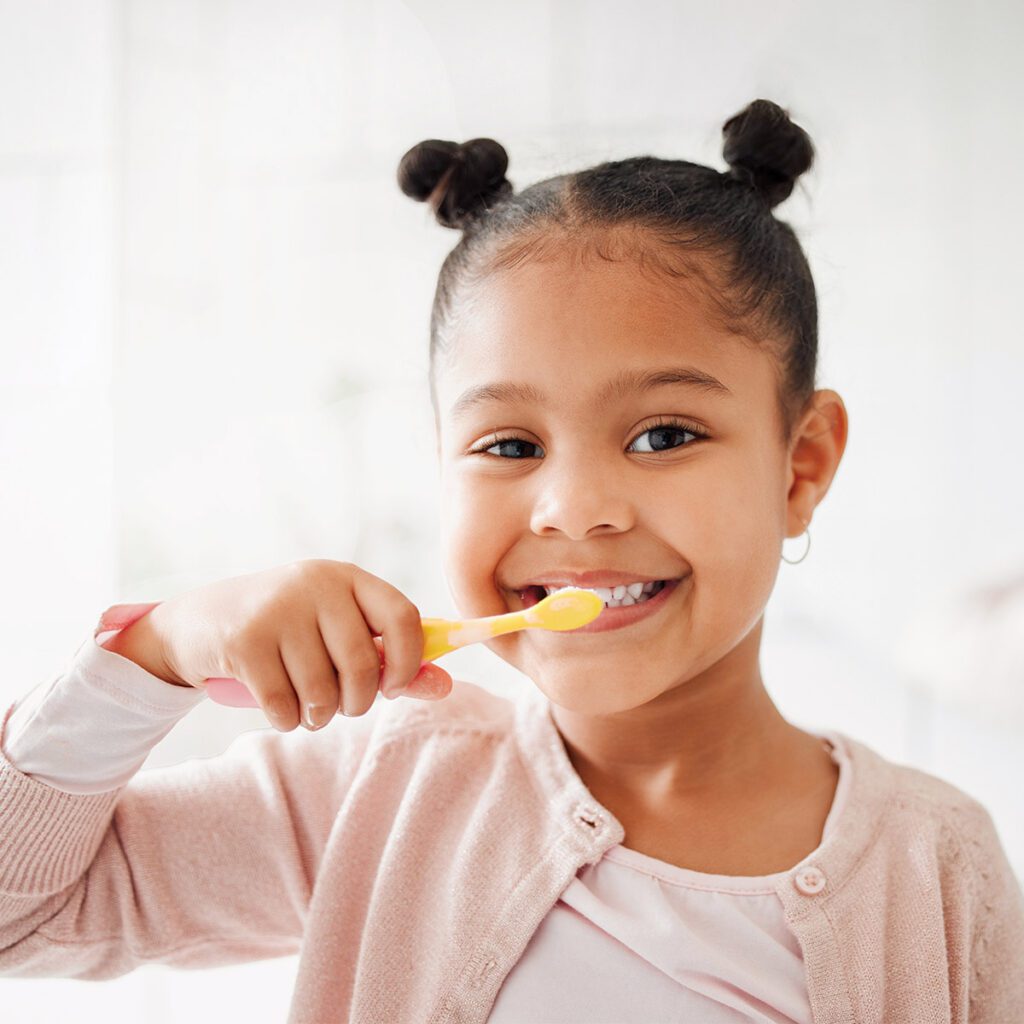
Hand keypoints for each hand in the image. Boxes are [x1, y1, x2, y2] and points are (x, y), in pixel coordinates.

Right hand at [132, 559, 452, 729]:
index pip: (404, 617)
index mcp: (349, 578)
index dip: (410, 662)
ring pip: (322, 691)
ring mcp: (277, 610)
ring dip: (319, 715)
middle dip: (358, 701)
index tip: (394, 687)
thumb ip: (394, 660)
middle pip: (363, 664)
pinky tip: (279, 706)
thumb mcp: (338, 632)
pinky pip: (284, 705)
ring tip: (307, 707)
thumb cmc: (287, 632)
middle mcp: (316, 585)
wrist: (198, 623)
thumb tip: (445, 686)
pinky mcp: (243, 641)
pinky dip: (287, 720)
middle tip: (342, 706)